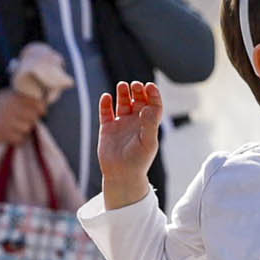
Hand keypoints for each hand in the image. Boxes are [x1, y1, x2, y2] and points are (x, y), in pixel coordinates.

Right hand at [0, 86, 49, 146]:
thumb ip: (23, 96)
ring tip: (16, 125)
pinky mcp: (5, 134)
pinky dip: (18, 138)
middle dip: (31, 119)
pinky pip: (20, 139)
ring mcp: (9, 123)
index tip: (41, 110)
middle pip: (34, 118)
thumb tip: (42, 100)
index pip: (38, 104)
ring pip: (28, 129)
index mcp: (15, 98)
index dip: (41, 108)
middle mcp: (13, 109)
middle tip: (24, 118)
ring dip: (24, 128)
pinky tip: (11, 132)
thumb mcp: (7, 94)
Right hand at [96, 81, 162, 205]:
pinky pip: (106, 112)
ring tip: (122, 86)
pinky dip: (105, 104)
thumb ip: (150, 124)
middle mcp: (136, 122)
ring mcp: (121, 123)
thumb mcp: (148, 143)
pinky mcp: (107, 128)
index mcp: (149, 124)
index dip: (153, 94)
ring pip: (123, 103)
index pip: (153, 105)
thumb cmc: (139, 161)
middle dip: (137, 91)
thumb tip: (147, 108)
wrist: (121, 174)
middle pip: (138, 100)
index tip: (149, 86)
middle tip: (135, 85)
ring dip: (123, 93)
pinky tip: (107, 97)